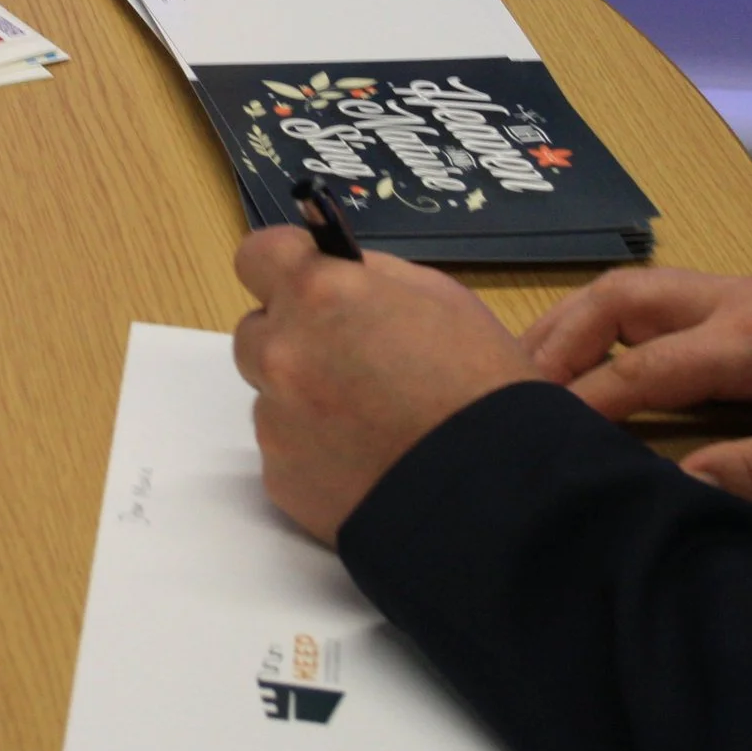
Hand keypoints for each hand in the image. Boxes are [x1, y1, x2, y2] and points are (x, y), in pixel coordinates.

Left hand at [233, 227, 538, 546]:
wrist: (495, 495)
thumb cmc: (482, 386)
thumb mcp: (441, 298)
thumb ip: (371, 278)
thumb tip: (335, 270)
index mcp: (319, 294)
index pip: (257, 255)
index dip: (285, 266)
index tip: (309, 281)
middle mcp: (283, 353)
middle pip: (257, 330)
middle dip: (293, 337)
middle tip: (350, 360)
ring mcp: (275, 420)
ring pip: (270, 393)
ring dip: (303, 396)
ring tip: (369, 420)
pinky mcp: (280, 478)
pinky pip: (285, 449)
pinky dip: (314, 450)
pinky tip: (366, 460)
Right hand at [521, 269, 751, 508]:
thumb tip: (673, 490)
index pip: (643, 367)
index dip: (583, 403)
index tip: (536, 436)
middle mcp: (731, 298)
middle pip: (617, 298)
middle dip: (555, 342)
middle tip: (511, 395)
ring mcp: (729, 290)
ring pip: (623, 289)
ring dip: (569, 326)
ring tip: (527, 378)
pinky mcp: (731, 299)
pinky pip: (645, 298)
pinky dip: (597, 322)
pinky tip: (577, 360)